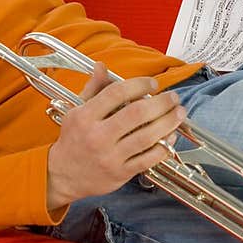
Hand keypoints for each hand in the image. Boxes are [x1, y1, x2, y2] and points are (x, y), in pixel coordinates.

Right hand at [46, 63, 185, 211]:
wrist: (63, 175)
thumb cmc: (73, 140)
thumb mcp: (77, 111)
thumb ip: (93, 89)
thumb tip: (102, 66)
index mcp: (85, 117)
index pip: (116, 93)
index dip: (139, 84)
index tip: (152, 83)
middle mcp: (98, 136)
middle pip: (136, 114)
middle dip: (161, 102)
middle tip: (173, 97)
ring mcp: (110, 156)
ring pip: (147, 136)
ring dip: (168, 122)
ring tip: (179, 113)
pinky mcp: (121, 173)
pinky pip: (148, 158)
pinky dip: (163, 146)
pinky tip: (171, 137)